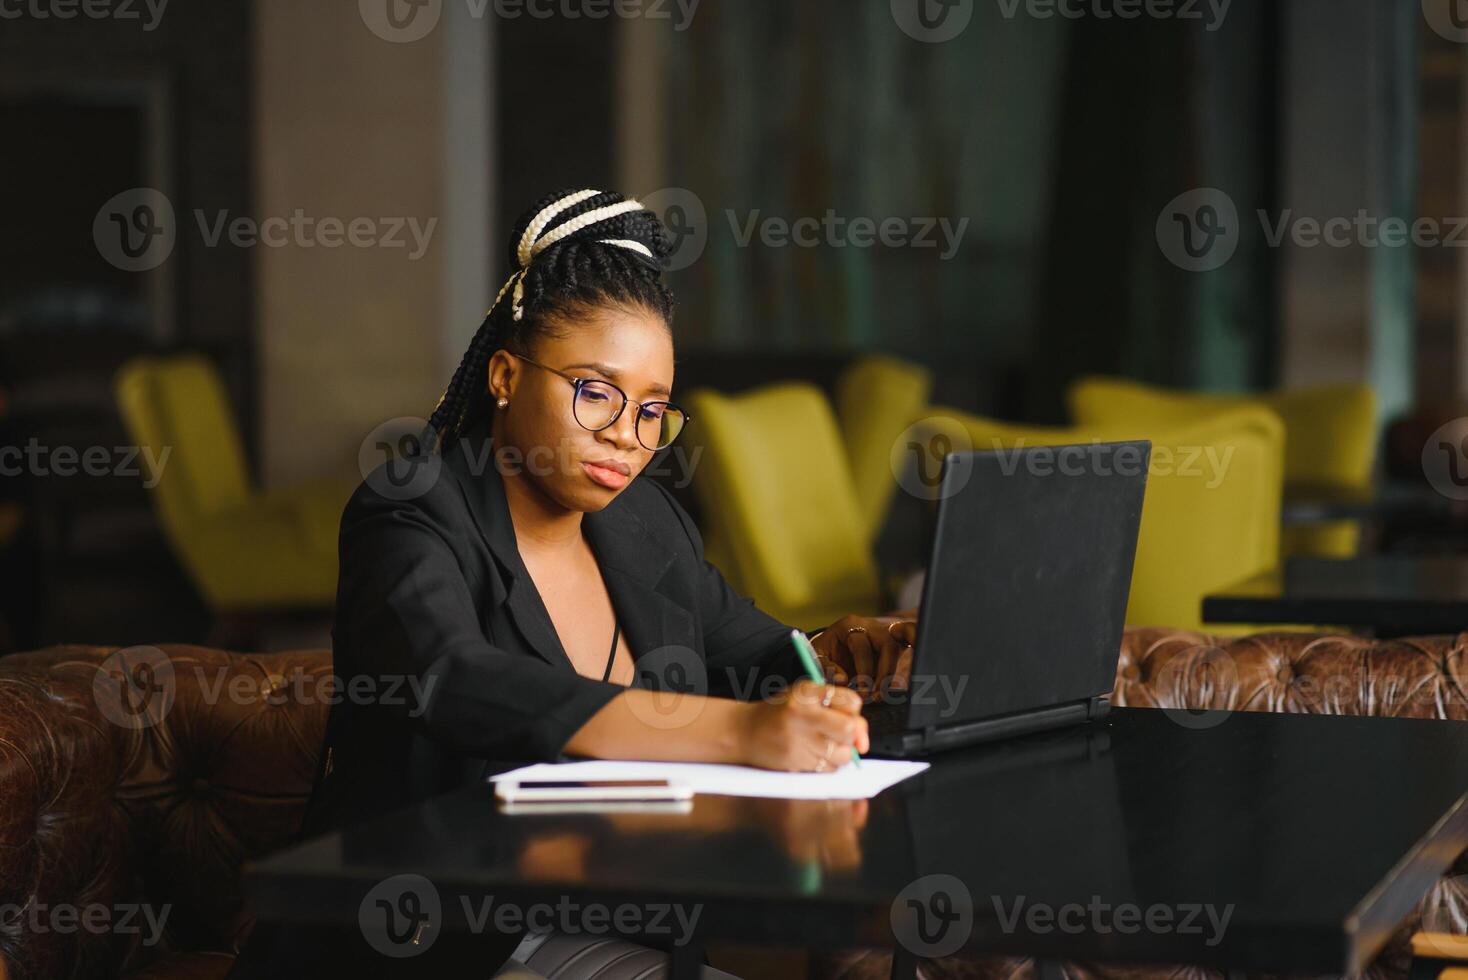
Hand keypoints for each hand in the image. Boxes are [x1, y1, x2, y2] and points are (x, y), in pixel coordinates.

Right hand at [739, 679, 868, 771]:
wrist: (743, 731)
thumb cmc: (778, 712)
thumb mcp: (803, 695)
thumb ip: (835, 706)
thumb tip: (862, 737)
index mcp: (806, 693)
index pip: (851, 702)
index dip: (853, 711)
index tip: (846, 715)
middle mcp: (802, 715)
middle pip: (849, 729)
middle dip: (851, 735)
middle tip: (840, 734)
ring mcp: (798, 740)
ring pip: (842, 754)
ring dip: (840, 752)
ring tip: (825, 744)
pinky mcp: (795, 762)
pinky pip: (828, 768)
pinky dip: (827, 763)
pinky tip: (813, 754)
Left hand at [809, 613, 916, 700]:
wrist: (835, 643)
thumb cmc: (826, 649)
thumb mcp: (818, 655)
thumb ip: (826, 666)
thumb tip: (842, 680)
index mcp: (849, 625)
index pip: (862, 646)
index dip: (864, 670)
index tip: (862, 690)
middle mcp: (870, 626)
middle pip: (887, 645)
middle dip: (882, 673)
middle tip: (874, 695)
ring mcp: (884, 632)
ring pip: (897, 650)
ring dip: (890, 675)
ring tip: (880, 695)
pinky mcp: (895, 642)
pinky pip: (905, 649)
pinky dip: (901, 667)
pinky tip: (893, 685)